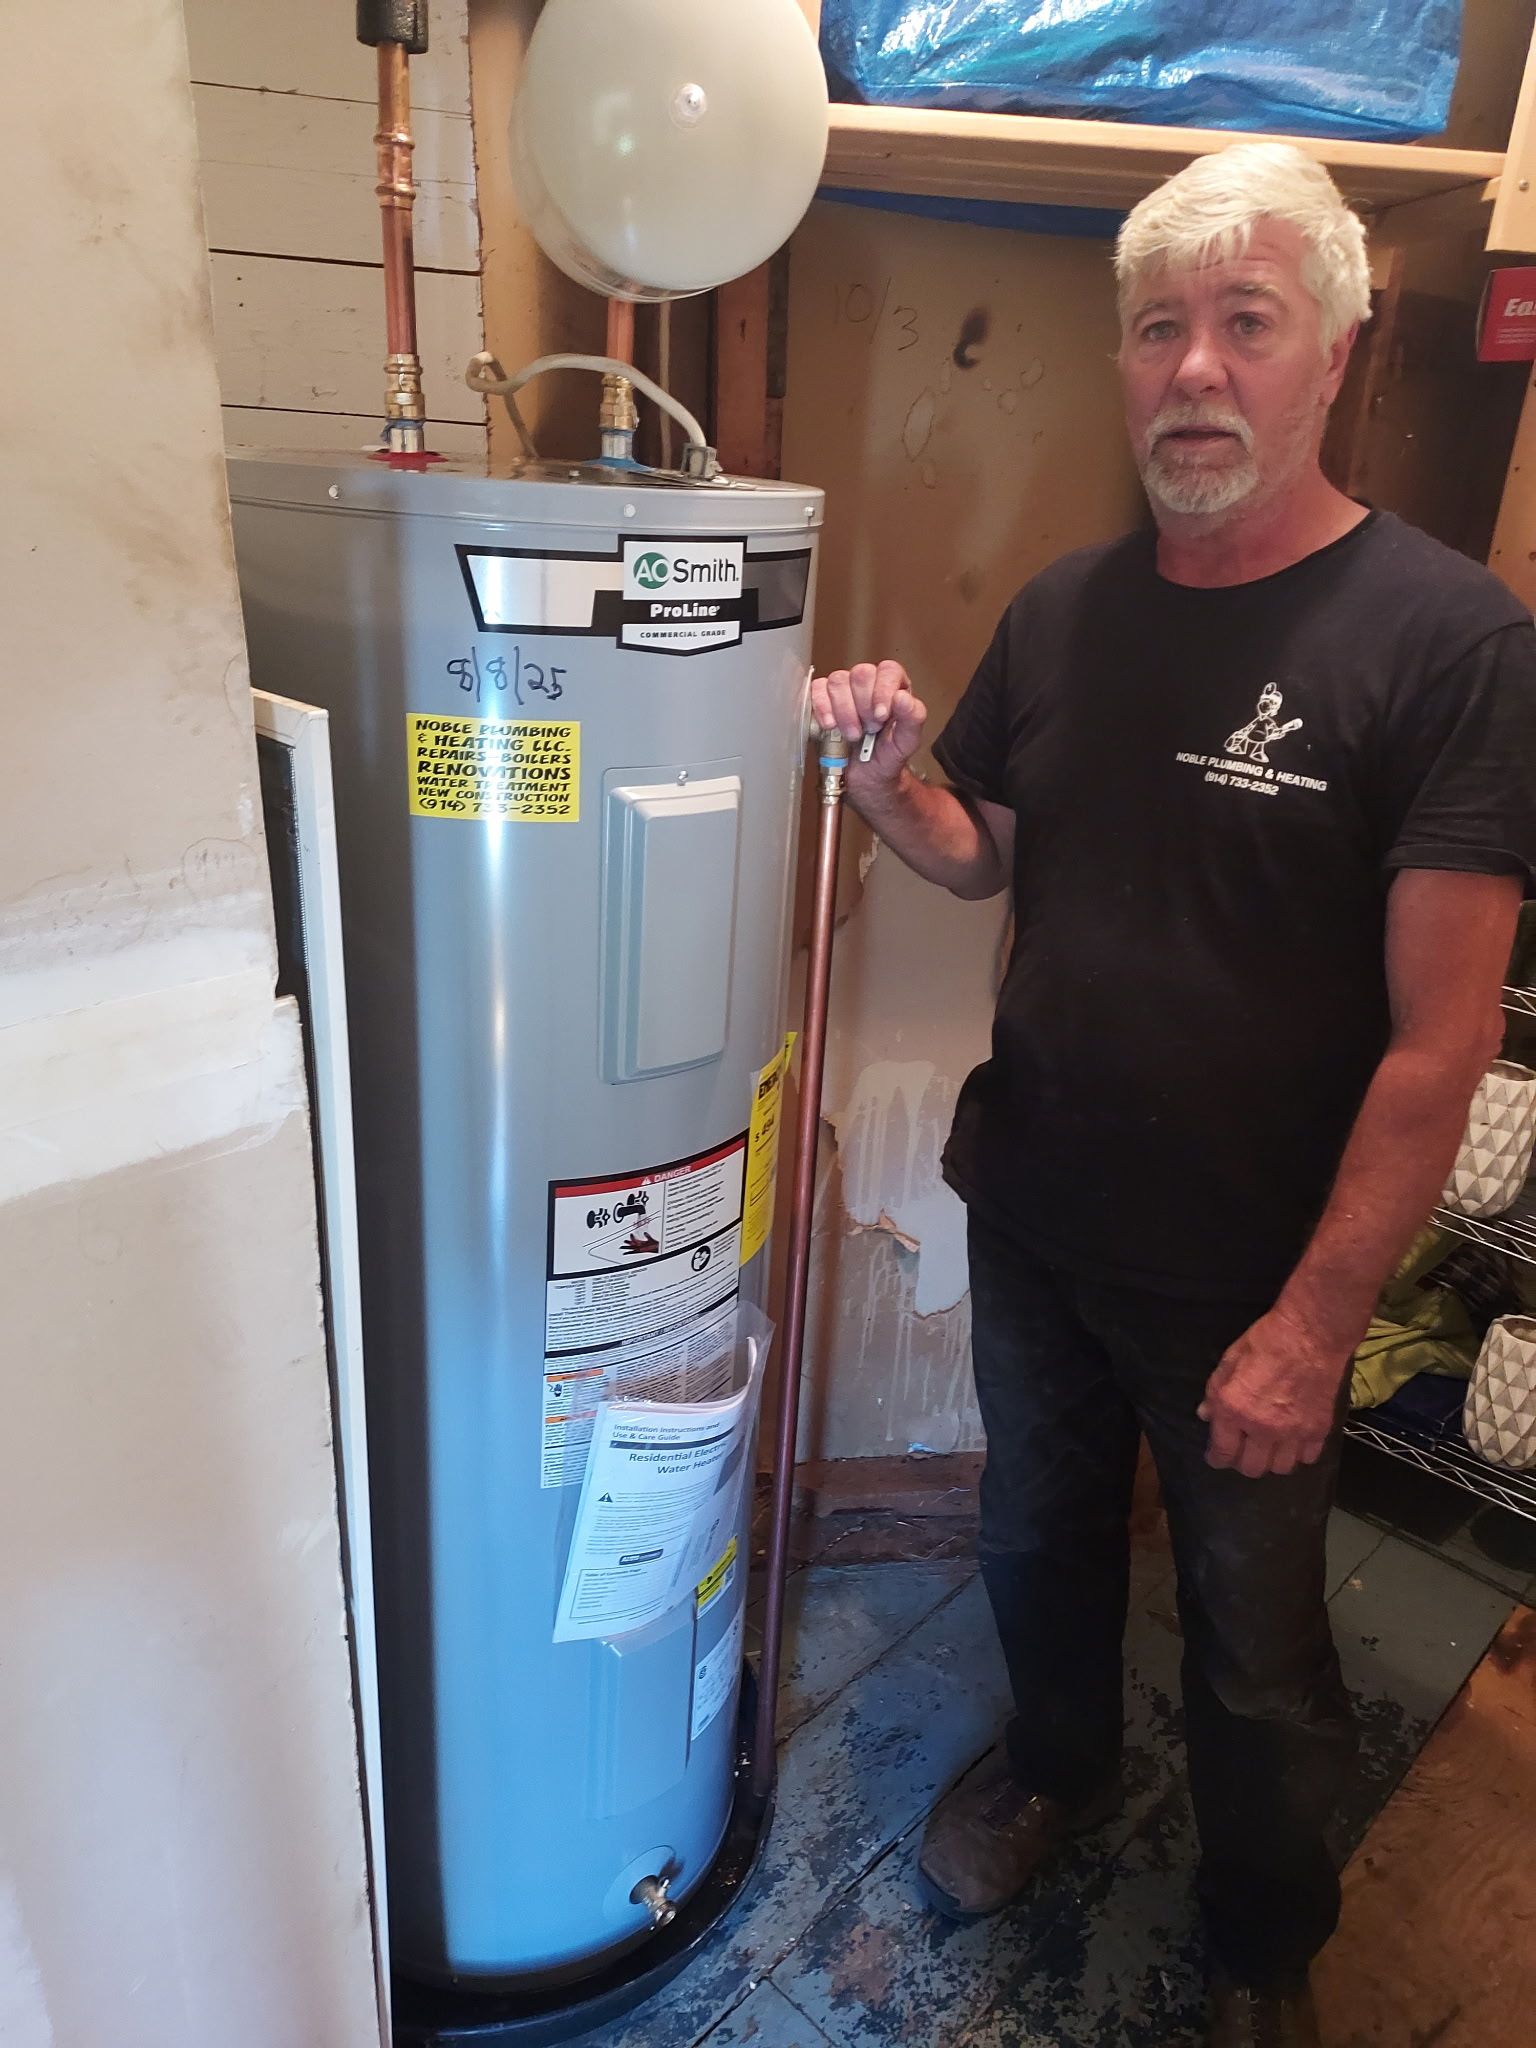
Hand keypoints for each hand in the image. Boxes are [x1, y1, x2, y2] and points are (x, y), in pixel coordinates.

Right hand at [809, 661, 926, 785]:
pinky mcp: (822, 699)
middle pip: (861, 673)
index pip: (888, 670)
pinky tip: (830, 725)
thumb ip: (913, 718)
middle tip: (868, 729)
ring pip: (838, 681)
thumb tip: (902, 697)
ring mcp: (844, 690)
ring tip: (852, 734)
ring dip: (844, 711)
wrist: (864, 780)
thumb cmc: (886, 757)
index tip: (880, 716)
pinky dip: (822, 707)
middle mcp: (869, 684)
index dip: (883, 690)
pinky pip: (817, 689)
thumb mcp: (906, 743)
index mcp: (894, 687)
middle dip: (863, 706)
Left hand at [1198, 1303, 1349, 1476]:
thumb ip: (1215, 1392)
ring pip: (1280, 1468)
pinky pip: (1307, 1458)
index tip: (1215, 1456)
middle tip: (1242, 1449)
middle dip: (1242, 1461)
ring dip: (1272, 1460)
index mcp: (1234, 1409)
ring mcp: (1293, 1432)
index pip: (1222, 1452)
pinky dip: (1299, 1453)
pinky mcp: (1319, 1430)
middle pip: (1252, 1468)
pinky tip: (1294, 1440)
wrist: (1311, 1334)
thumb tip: (1206, 1415)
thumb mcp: (1229, 1360)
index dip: (1216, 1458)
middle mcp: (1263, 1428)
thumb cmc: (1266, 1341)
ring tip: (1269, 1447)